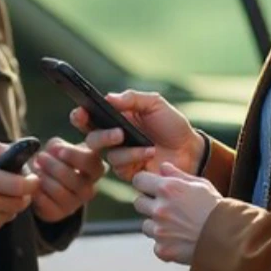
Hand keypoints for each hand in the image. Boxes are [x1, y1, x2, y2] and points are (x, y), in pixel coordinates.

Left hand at [29, 137, 106, 222]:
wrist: (46, 182)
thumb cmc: (57, 159)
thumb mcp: (60, 147)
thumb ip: (58, 145)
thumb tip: (54, 149)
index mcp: (94, 169)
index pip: (91, 163)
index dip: (75, 156)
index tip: (59, 150)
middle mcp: (89, 189)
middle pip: (74, 180)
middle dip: (54, 166)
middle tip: (40, 156)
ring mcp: (75, 204)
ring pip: (60, 192)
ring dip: (44, 177)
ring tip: (36, 168)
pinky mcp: (58, 214)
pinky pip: (46, 204)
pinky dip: (37, 191)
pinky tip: (34, 183)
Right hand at [71, 90, 203, 181]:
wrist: (190, 148)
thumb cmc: (171, 125)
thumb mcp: (155, 104)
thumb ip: (132, 98)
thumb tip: (108, 98)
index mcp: (116, 119)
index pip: (90, 118)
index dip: (80, 116)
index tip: (80, 113)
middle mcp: (114, 139)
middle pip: (91, 139)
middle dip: (100, 136)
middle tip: (117, 132)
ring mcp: (121, 157)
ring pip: (106, 155)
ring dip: (125, 149)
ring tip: (146, 144)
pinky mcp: (129, 172)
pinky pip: (121, 167)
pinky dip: (135, 157)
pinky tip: (150, 151)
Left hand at [132, 163, 223, 264]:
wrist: (229, 238)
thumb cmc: (216, 207)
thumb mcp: (201, 184)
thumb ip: (178, 175)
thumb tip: (162, 167)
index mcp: (167, 189)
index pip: (139, 180)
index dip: (145, 183)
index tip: (151, 187)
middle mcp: (159, 209)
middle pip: (138, 202)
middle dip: (150, 204)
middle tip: (168, 208)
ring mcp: (160, 231)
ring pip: (146, 225)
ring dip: (156, 225)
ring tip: (177, 226)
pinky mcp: (163, 250)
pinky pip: (156, 245)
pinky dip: (165, 244)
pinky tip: (181, 241)